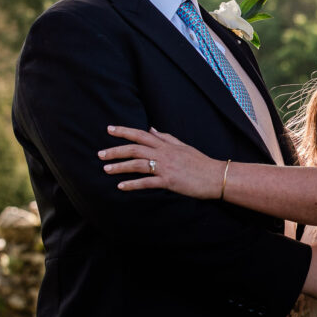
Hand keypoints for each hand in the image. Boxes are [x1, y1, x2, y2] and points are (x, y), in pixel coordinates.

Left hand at [99, 126, 223, 198]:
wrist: (215, 176)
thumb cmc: (200, 162)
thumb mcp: (183, 146)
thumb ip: (166, 137)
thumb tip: (152, 128)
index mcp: (167, 144)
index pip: (141, 134)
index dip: (124, 131)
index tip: (109, 129)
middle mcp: (164, 153)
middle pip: (135, 149)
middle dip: (116, 150)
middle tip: (100, 154)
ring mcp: (166, 167)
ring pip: (138, 164)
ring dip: (120, 166)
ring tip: (106, 169)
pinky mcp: (169, 181)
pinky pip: (146, 182)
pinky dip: (132, 184)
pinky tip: (121, 187)